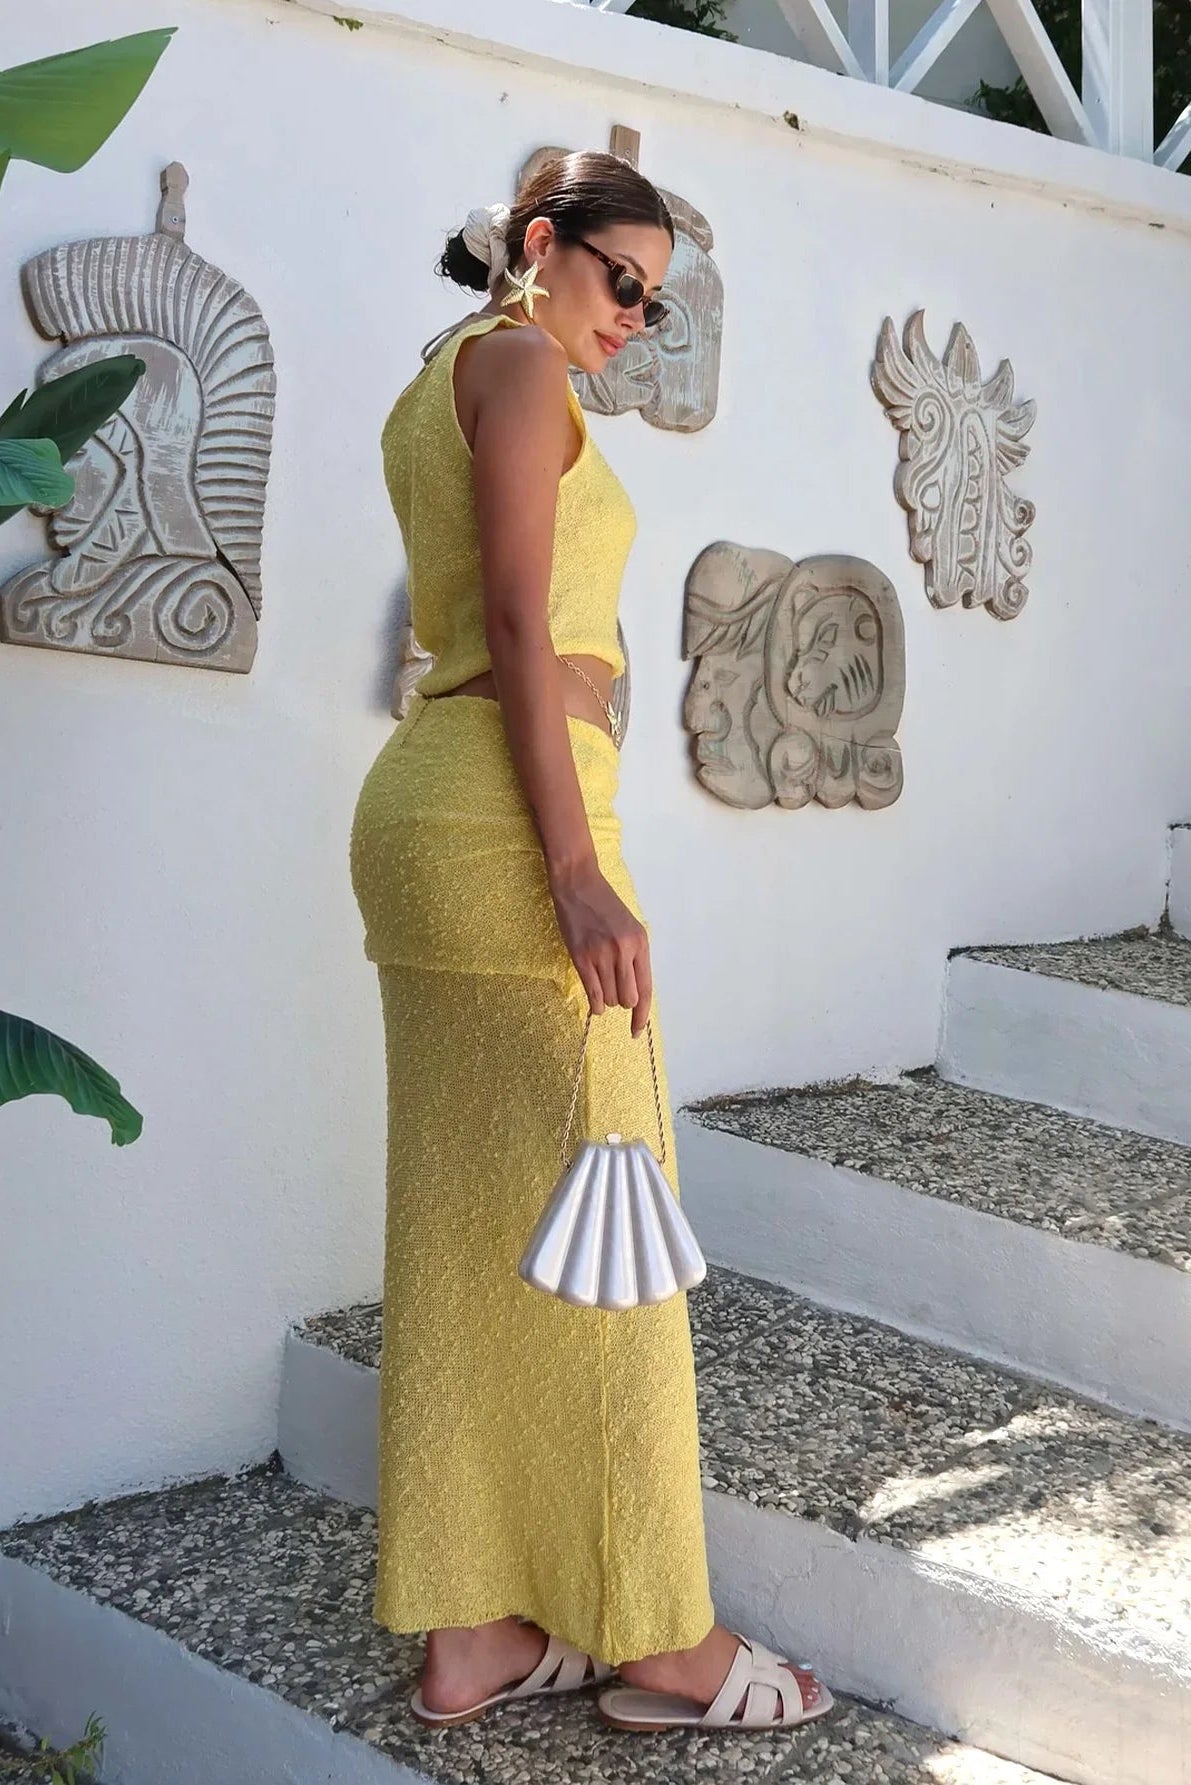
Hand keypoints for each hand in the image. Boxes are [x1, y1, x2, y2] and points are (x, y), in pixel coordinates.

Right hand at [548, 860, 652, 1038]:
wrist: (578, 884)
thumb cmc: (604, 905)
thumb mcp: (629, 928)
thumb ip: (634, 956)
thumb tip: (634, 991)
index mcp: (640, 943)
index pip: (646, 989)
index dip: (642, 1014)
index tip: (636, 1030)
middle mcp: (624, 951)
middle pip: (628, 998)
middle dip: (622, 1001)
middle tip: (614, 991)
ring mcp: (602, 954)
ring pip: (609, 997)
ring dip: (606, 999)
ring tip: (601, 984)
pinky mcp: (581, 956)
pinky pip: (592, 992)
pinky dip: (595, 1003)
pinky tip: (595, 1003)